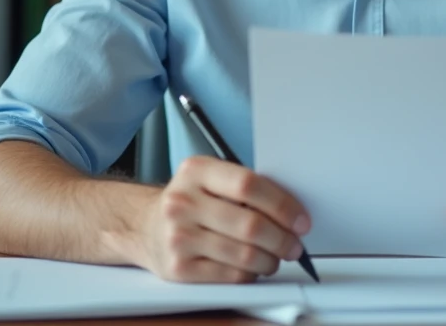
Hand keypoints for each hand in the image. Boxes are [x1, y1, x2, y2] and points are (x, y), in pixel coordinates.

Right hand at [140, 155, 310, 282]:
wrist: (143, 226)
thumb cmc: (190, 201)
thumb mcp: (209, 179)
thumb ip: (245, 187)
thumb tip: (292, 211)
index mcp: (196, 170)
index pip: (249, 185)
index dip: (282, 205)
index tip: (301, 220)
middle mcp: (182, 202)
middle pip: (250, 224)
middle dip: (283, 239)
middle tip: (295, 245)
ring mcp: (178, 236)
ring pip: (243, 255)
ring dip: (270, 260)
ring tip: (275, 258)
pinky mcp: (178, 268)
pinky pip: (230, 275)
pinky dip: (250, 274)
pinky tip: (252, 268)